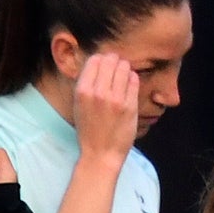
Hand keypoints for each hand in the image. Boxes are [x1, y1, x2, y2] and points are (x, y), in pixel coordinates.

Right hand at [69, 41, 148, 156]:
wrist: (101, 153)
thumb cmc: (89, 129)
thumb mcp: (79, 104)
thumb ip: (87, 84)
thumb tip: (98, 61)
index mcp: (82, 91)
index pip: (94, 60)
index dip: (101, 60)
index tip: (104, 66)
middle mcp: (98, 92)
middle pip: (110, 60)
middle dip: (114, 62)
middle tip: (115, 69)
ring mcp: (115, 99)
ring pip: (124, 67)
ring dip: (125, 69)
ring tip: (122, 77)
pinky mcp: (130, 105)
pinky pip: (134, 80)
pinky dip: (132, 78)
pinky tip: (129, 85)